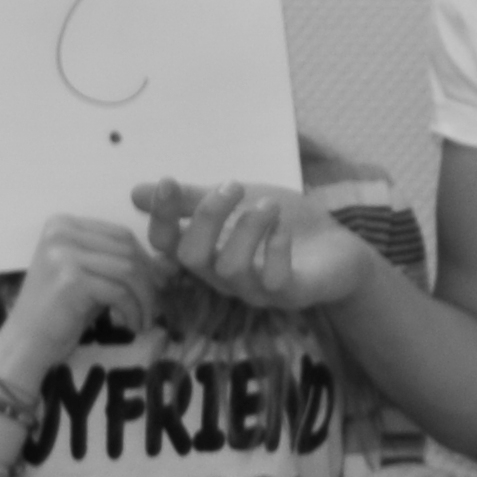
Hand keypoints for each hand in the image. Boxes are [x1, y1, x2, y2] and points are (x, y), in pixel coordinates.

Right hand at [0, 213, 170, 371]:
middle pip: (127, 249)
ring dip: (145, 299)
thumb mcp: (92, 278)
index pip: (121, 235)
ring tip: (145, 319)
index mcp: (62, 224)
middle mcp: (60, 232)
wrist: (26, 343)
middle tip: (154, 307)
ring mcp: (63, 253)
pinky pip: (121, 292)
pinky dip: (134, 311)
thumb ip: (119, 264)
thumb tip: (168, 265)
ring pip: (129, 269)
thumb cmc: (61, 312)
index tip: (155, 288)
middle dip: (149, 281)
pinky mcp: (71, 279)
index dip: (146, 262)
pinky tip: (132, 326)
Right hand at [132, 179, 379, 310]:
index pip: (166, 244)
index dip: (161, 216)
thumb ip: (192, 198)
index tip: (168, 180)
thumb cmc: (285, 225)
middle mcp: (224, 277)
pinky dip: (275, 248)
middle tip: (235, 186)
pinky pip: (272, 281)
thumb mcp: (237, 202)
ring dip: (247, 228)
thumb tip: (136, 192)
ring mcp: (256, 290)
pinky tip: (284, 228)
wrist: (340, 250)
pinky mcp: (290, 295)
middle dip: (207, 216)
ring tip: (269, 206)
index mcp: (207, 252)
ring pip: (230, 268)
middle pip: (193, 257)